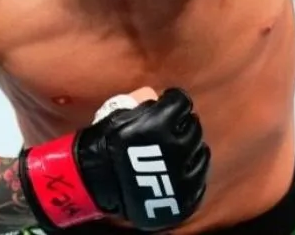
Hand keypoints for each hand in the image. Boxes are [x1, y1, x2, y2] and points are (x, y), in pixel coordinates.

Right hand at [20, 88, 209, 231]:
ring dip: (191, 147)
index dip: (174, 100)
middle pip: (194, 126)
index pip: (182, 102)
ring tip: (178, 147)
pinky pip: (200, 179)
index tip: (169, 102)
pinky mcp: (184, 195)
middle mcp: (176, 147)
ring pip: (201, 152)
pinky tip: (182, 167)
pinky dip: (193, 171)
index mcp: (161, 123)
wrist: (92, 182)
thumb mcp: (121, 112)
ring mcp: (182, 174)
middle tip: (174, 127)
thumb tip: (161, 98)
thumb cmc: (105, 142)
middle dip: (183, 124)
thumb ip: (145, 104)